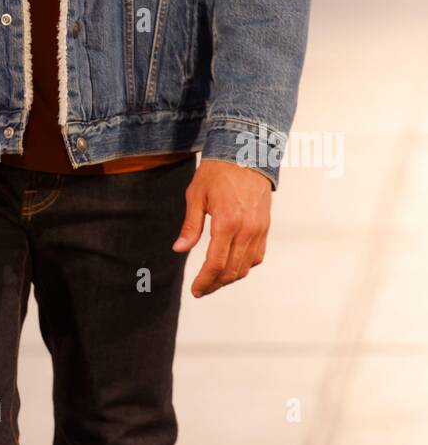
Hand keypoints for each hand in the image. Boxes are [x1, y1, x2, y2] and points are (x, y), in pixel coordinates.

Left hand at [172, 158, 270, 296]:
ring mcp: (259, 229)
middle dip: (215, 284)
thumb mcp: (196, 196)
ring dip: (229, 278)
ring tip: (213, 280)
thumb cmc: (218, 172)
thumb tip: (179, 249)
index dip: (204, 281)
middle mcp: (246, 229)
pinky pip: (257, 256)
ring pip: (246, 267)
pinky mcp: (265, 227)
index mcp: (227, 222)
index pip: (216, 263)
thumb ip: (190, 226)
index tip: (195, 290)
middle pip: (232, 270)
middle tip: (201, 289)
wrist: (245, 154)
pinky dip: (244, 265)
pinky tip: (231, 265)